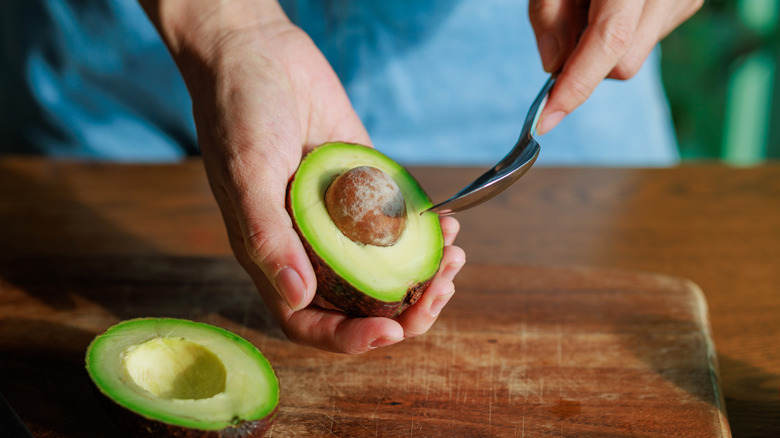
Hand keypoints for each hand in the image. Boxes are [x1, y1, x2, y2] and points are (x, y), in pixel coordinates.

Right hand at [139, 0, 465, 352]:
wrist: (258, 52)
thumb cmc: (238, 112)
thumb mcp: (246, 174)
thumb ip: (268, 238)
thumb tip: (299, 298)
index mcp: (274, 254)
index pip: (311, 320)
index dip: (351, 338)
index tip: (393, 331)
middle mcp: (309, 244)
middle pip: (359, 302)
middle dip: (404, 308)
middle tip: (440, 290)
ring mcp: (339, 217)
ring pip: (386, 267)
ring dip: (423, 273)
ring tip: (453, 256)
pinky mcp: (364, 185)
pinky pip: (398, 220)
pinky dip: (425, 231)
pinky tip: (448, 224)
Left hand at [528, 0, 702, 134]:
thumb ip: (548, 17)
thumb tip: (553, 68)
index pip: (609, 43)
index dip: (575, 87)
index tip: (546, 120)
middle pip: (622, 64)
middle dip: (585, 65)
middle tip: (563, 30)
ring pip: (633, 57)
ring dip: (602, 48)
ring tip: (592, 4)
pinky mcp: (687, 4)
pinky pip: (645, 42)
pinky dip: (620, 36)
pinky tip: (613, 5)